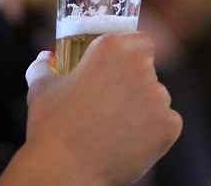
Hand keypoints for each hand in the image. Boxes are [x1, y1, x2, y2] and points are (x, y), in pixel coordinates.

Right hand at [0, 33, 181, 185]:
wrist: (66, 169)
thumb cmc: (51, 124)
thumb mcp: (41, 86)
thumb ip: (44, 65)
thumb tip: (46, 58)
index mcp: (112, 48)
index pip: (138, 40)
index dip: (128, 53)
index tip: (115, 68)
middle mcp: (141, 67)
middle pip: (147, 69)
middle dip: (132, 81)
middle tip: (109, 100)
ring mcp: (158, 98)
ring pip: (155, 97)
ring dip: (141, 106)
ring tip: (112, 125)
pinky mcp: (169, 126)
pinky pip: (164, 122)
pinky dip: (150, 130)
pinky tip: (125, 139)